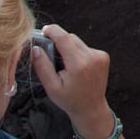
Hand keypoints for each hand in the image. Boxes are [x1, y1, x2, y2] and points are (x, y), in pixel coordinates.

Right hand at [31, 24, 114, 138]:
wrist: (91, 108)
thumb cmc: (69, 100)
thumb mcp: (51, 87)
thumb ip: (42, 66)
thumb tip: (36, 48)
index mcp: (78, 65)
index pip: (64, 38)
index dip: (52, 31)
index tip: (44, 30)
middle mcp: (92, 57)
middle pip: (70, 38)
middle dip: (59, 42)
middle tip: (51, 55)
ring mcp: (100, 56)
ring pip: (78, 42)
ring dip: (69, 48)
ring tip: (65, 65)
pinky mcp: (104, 56)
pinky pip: (85, 47)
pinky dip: (78, 52)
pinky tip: (77, 67)